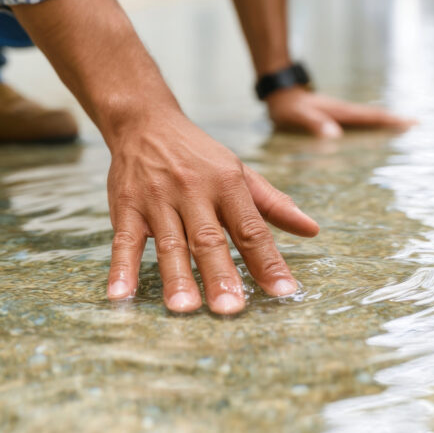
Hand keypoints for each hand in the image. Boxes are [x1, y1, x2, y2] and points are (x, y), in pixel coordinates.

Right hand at [106, 111, 318, 313]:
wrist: (147, 123)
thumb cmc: (201, 157)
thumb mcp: (241, 172)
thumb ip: (274, 204)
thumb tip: (312, 229)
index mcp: (228, 184)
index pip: (252, 229)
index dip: (268, 261)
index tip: (283, 291)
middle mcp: (194, 191)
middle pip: (210, 239)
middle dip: (220, 275)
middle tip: (231, 309)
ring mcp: (158, 200)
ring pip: (170, 243)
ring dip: (176, 277)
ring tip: (185, 308)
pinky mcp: (126, 207)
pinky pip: (124, 241)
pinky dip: (121, 268)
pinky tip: (121, 295)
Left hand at [265, 86, 415, 137]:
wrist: (281, 94)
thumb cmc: (287, 108)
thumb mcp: (297, 117)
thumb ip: (314, 124)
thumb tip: (335, 136)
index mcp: (341, 112)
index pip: (371, 116)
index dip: (390, 120)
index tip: (411, 122)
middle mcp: (345, 111)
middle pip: (376, 115)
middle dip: (395, 120)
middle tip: (416, 125)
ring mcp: (343, 113)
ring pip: (370, 117)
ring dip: (387, 122)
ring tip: (404, 128)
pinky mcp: (338, 116)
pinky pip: (361, 120)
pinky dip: (374, 124)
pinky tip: (376, 131)